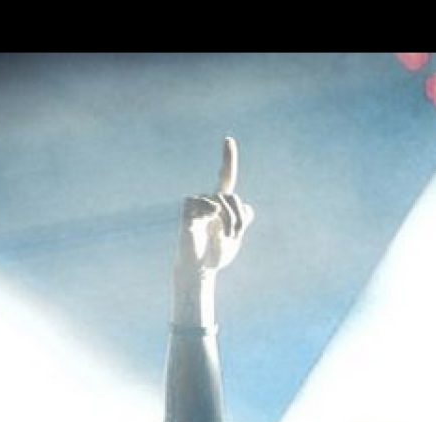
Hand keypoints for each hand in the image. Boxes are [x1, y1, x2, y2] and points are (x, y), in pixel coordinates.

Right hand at [181, 136, 254, 273]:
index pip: (225, 177)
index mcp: (221, 204)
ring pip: (222, 200)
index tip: (228, 139)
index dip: (227, 159)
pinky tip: (211, 219)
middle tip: (237, 234)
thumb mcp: (235, 238)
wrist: (200, 268)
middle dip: (239, 216)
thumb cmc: (215, 255)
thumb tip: (248, 208)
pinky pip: (203, 202)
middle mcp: (208, 200)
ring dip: (230, 219)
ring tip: (228, 236)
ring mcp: (198, 205)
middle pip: (232, 196)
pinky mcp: (188, 210)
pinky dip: (211, 210)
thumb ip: (242, 221)